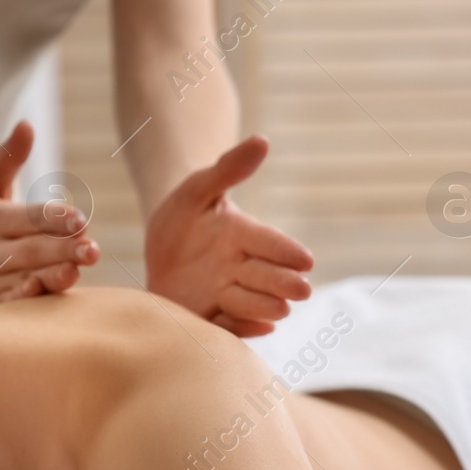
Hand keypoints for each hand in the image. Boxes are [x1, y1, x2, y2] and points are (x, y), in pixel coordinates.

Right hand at [0, 120, 100, 314]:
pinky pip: (4, 310)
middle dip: (63, 249)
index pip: (31, 217)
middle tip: (92, 250)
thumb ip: (7, 160)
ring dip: (49, 279)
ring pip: (21, 281)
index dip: (56, 218)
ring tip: (73, 273)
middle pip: (32, 249)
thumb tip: (27, 125)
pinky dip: (23, 307)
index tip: (80, 220)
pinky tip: (45, 309)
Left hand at [143, 135, 313, 336]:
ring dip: (263, 307)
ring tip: (280, 310)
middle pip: (266, 277)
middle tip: (301, 290)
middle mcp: (241, 267)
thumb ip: (228, 169)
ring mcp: (224, 293)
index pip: (270, 243)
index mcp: (244, 235)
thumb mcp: (200, 187)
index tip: (306, 259)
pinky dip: (241, 328)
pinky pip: (224, 324)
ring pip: (249, 303)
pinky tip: (260, 329)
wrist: (163, 243)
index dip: (286, 251)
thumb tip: (262, 140)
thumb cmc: (186, 210)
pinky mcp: (204, 314)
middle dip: (282, 283)